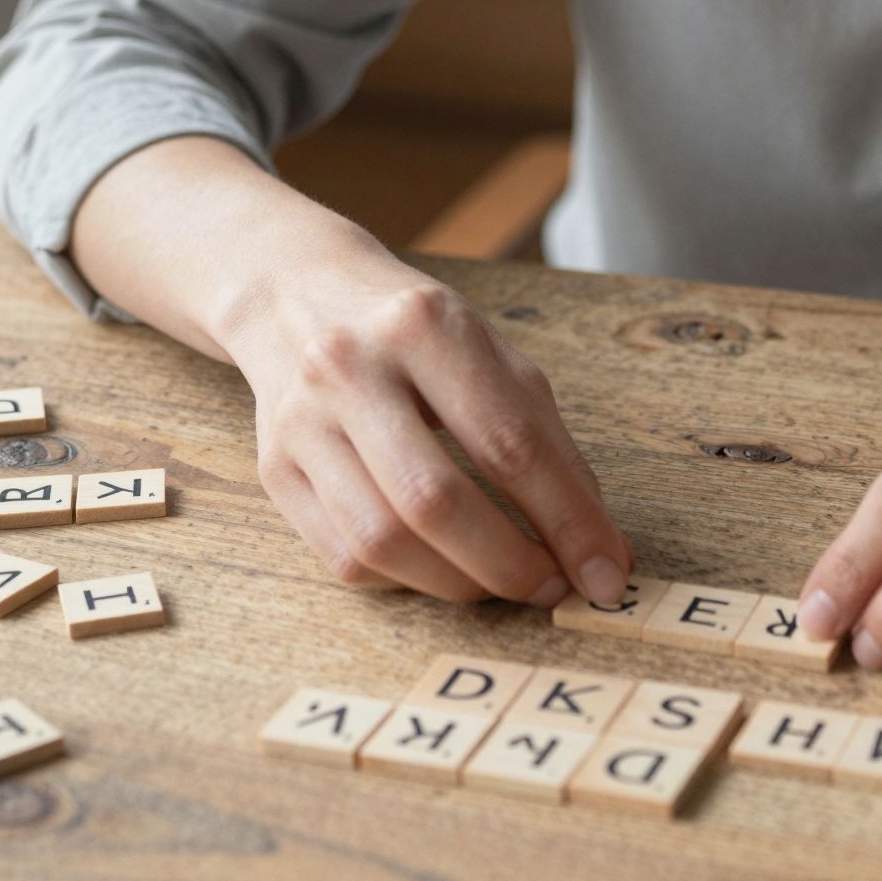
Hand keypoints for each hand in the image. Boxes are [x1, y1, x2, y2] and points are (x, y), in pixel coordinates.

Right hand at [225, 248, 635, 606]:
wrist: (297, 291)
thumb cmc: (414, 331)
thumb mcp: (489, 352)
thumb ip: (547, 440)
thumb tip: (598, 544)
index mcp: (425, 324)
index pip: (510, 442)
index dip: (567, 520)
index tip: (607, 574)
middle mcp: (353, 367)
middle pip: (436, 500)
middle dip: (510, 565)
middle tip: (553, 589)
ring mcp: (303, 421)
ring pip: (382, 542)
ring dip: (459, 583)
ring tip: (502, 582)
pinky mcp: (275, 468)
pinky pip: (344, 557)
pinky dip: (407, 580)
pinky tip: (440, 566)